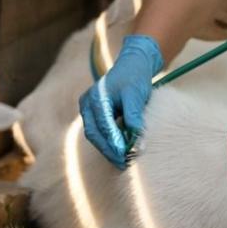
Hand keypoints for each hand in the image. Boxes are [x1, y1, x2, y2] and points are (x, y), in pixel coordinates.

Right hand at [79, 35, 163, 167]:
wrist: (134, 63)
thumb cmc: (135, 77)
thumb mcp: (136, 95)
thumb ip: (135, 117)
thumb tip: (138, 142)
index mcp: (95, 99)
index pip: (102, 127)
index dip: (113, 143)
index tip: (125, 155)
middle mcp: (88, 104)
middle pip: (95, 134)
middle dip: (109, 150)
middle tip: (124, 164)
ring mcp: (89, 109)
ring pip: (96, 135)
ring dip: (109, 148)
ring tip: (124, 161)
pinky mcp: (96, 113)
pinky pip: (101, 131)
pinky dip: (111, 141)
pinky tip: (123, 151)